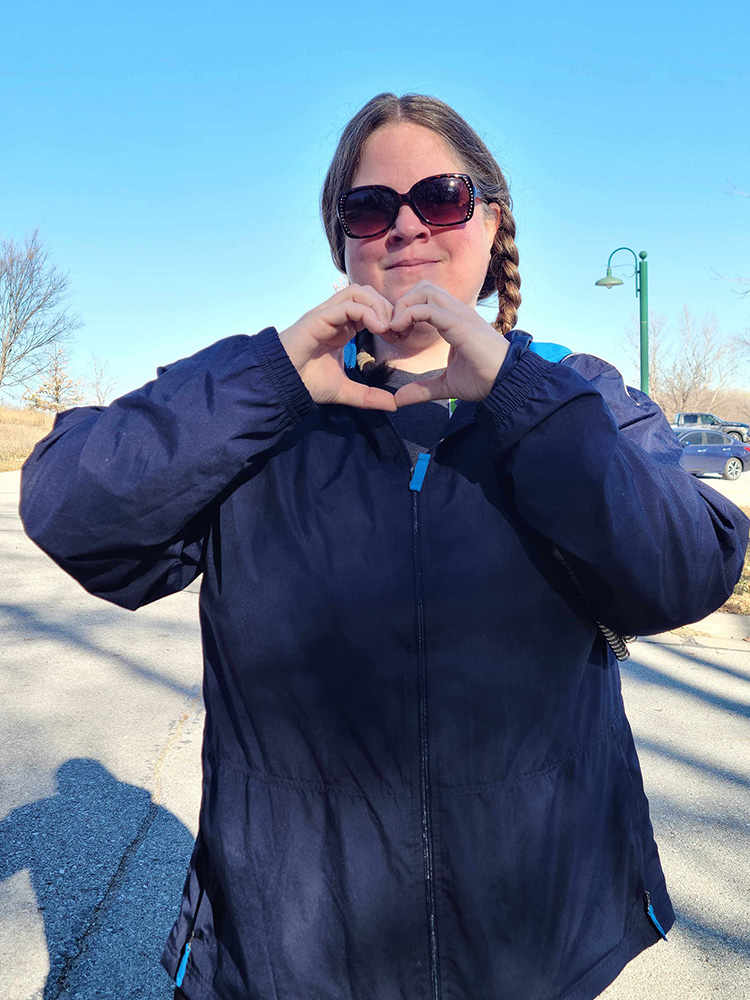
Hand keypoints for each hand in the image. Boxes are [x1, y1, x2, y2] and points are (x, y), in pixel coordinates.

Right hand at [279, 286, 396, 409]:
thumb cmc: (307, 382)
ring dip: (378, 306)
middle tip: (396, 331)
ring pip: (358, 291)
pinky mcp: (320, 317)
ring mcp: (327, 314)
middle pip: (368, 293)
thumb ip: (369, 396)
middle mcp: (336, 316)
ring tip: (386, 328)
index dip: (388, 318)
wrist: (282, 383)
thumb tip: (394, 405)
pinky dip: (366, 311)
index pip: (371, 307)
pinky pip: (348, 304)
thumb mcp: (345, 391)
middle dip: (387, 308)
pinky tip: (377, 328)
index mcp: (343, 328)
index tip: (399, 337)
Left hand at [387, 282, 508, 406]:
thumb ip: (422, 389)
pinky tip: (402, 332)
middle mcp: (457, 311)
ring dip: (404, 307)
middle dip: (401, 305)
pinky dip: (409, 315)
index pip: (424, 298)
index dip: (404, 312)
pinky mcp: (459, 324)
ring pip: (423, 291)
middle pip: (421, 288)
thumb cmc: (484, 380)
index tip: (395, 336)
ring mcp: (459, 315)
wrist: (507, 382)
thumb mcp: (446, 385)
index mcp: (454, 320)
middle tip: (394, 331)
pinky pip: (428, 309)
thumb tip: (398, 400)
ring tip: (398, 331)